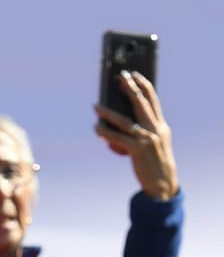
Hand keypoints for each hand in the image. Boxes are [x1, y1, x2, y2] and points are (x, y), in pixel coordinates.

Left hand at [93, 72, 177, 200]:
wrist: (162, 182)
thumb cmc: (154, 160)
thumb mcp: (154, 142)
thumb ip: (143, 129)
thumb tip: (121, 117)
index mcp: (160, 126)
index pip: (153, 100)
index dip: (144, 85)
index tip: (134, 75)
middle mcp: (155, 129)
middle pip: (141, 104)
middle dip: (130, 89)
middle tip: (120, 78)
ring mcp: (147, 139)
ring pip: (124, 121)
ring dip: (108, 113)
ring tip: (95, 106)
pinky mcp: (138, 150)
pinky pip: (117, 138)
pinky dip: (105, 132)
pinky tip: (96, 127)